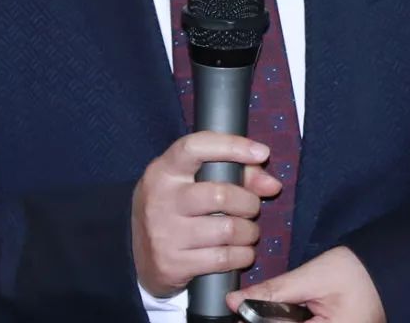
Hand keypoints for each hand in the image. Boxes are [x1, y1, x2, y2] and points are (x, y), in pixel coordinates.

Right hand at [132, 131, 282, 297]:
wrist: (137, 253)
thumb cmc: (174, 207)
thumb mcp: (191, 182)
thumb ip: (234, 174)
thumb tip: (272, 184)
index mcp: (164, 170)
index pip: (196, 147)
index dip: (232, 146)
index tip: (261, 152)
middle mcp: (161, 198)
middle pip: (220, 194)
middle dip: (249, 202)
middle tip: (252, 207)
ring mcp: (164, 233)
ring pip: (227, 229)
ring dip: (249, 232)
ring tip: (248, 231)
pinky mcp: (172, 263)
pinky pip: (223, 259)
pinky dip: (242, 256)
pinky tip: (241, 253)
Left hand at [227, 246, 385, 322]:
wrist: (386, 270)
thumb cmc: (356, 271)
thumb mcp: (311, 277)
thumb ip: (273, 292)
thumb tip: (235, 300)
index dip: (255, 321)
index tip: (239, 309)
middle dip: (267, 320)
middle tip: (253, 303)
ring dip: (278, 320)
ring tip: (284, 302)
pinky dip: (291, 321)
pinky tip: (291, 312)